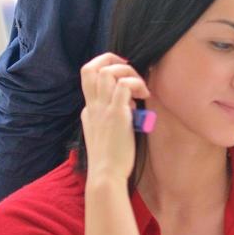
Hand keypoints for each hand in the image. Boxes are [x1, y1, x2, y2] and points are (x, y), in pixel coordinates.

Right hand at [79, 53, 149, 182]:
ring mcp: (103, 108)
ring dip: (128, 72)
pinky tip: (144, 95)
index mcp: (88, 110)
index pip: (89, 77)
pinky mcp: (117, 114)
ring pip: (108, 72)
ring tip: (140, 88)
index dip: (106, 69)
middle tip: (131, 72)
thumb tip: (131, 103)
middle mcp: (92, 106)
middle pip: (91, 67)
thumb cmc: (111, 158)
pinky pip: (124, 85)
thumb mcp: (106, 132)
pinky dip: (136, 83)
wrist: (106, 174)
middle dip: (111, 60)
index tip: (123, 76)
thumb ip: (113, 115)